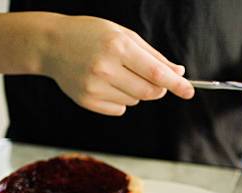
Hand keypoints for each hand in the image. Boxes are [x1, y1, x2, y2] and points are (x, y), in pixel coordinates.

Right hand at [42, 15, 193, 115]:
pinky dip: (120, 100)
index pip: (156, 72)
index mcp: (118, 46)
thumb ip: (152, 55)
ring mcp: (94, 86)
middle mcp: (106, 68)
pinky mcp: (86, 101)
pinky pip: (119, 109)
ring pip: (134, 101)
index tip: (190, 91)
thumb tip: (177, 73)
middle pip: (149, 92)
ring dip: (136, 92)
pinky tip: (105, 83)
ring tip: (118, 74)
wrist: (51, 44)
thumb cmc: (91, 34)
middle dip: (158, 89)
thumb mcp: (123, 35)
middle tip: (155, 80)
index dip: (176, 84)